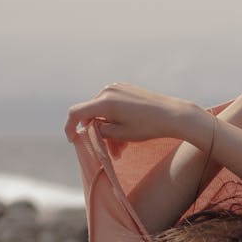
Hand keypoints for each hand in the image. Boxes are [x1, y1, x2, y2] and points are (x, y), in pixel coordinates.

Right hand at [64, 82, 188, 143]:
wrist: (171, 114)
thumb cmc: (147, 126)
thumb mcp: (121, 134)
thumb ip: (100, 131)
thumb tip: (90, 127)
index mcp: (104, 102)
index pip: (76, 113)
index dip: (70, 127)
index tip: (72, 140)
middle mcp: (107, 91)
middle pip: (92, 114)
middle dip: (98, 135)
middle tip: (113, 153)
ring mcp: (116, 88)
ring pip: (103, 112)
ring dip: (109, 131)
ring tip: (123, 149)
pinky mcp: (125, 89)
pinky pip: (113, 106)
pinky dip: (116, 121)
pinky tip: (127, 135)